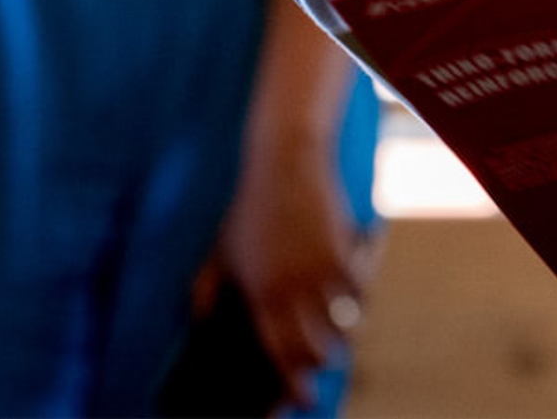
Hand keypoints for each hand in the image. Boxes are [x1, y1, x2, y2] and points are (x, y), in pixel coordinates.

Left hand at [207, 140, 373, 404]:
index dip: (294, 383)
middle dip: (323, 361)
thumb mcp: (221, 250)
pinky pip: (361, 292)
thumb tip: (195, 321)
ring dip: (344, 332)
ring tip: (341, 330)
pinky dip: (360, 298)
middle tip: (324, 361)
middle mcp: (291, 288)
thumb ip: (205, 289)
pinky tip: (356, 294)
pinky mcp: (343, 251)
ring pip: (344, 324)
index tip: (306, 401)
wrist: (285, 162)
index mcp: (259, 294)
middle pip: (316, 348)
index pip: (280, 352)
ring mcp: (319, 270)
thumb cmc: (250, 208)